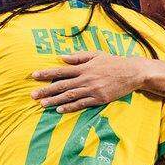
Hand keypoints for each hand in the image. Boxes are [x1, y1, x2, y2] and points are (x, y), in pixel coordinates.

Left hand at [30, 52, 149, 112]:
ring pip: (69, 96)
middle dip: (46, 90)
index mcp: (84, 67)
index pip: (61, 70)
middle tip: (33, 95)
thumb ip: (79, 56)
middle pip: (62, 85)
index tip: (34, 76)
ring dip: (54, 100)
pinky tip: (59, 110)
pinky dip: (69, 107)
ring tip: (42, 104)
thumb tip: (62, 57)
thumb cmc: (113, 62)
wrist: (132, 72)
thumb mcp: (96, 54)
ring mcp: (92, 90)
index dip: (47, 73)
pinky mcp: (99, 99)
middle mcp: (86, 78)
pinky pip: (81, 104)